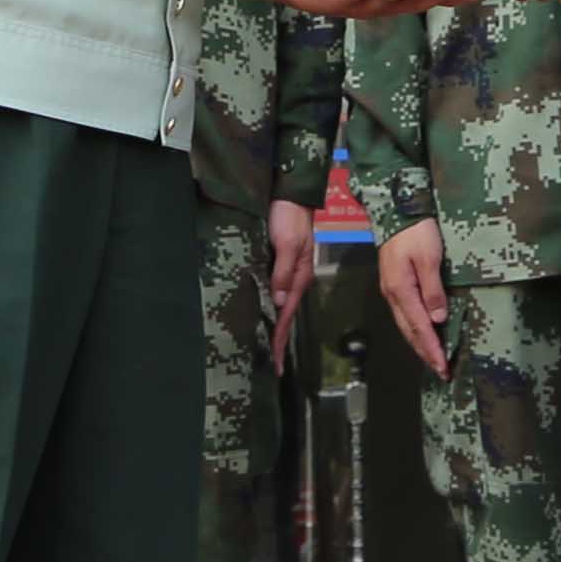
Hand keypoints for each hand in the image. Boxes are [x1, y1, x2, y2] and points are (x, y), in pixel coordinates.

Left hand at [265, 199, 316, 372]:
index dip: (280, 341)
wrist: (290, 193)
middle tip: (271, 368)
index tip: (276, 365)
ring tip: (265, 350)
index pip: (287, 316)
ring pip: (278, 306)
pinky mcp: (278, 264)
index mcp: (299, 278)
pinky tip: (261, 315)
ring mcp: (286, 272)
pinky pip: (273, 291)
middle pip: (284, 316)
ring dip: (272, 327)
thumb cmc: (289, 217)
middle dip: (278, 342)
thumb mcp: (288, 244)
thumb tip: (278, 303)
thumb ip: (283, 273)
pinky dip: (267, 308)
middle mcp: (294, 280)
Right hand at [378, 221, 448, 376]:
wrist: (396, 209)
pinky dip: (415, 329)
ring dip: (419, 343)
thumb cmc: (416, 231)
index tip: (443, 367)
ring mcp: (391, 289)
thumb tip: (438, 319)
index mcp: (401, 290)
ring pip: (405, 324)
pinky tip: (423, 333)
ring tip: (433, 358)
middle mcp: (393, 294)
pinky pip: (405, 314)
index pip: (419, 327)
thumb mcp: (429, 258)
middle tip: (440, 371)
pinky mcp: (394, 283)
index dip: (432, 349)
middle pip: (409, 331)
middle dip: (425, 353)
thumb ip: (433, 290)